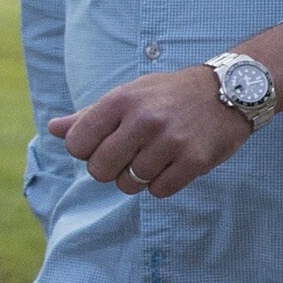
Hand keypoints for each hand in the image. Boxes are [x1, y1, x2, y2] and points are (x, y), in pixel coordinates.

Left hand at [48, 67, 254, 201]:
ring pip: (129, 185)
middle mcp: (143, 119)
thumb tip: (53, 129)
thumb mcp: (127, 95)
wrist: (229, 91)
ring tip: (155, 157)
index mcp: (121, 100)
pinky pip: (159, 191)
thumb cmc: (168, 96)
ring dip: (138, 178)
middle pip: (99, 170)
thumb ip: (89, 116)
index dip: (87, 150)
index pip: (76, 145)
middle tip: (129, 155)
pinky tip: (172, 165)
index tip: (104, 143)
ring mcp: (170, 141)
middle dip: (110, 169)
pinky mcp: (194, 161)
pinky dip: (162, 184)